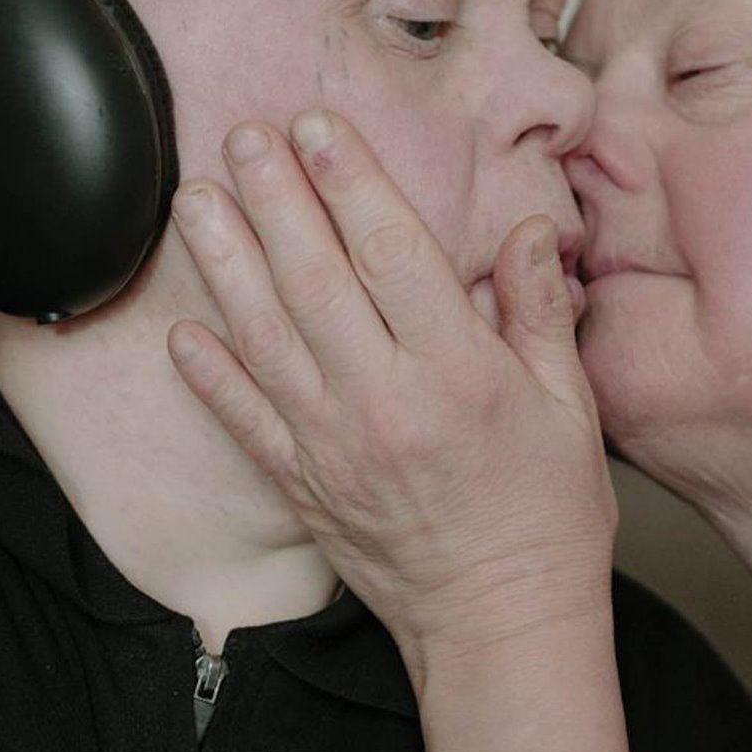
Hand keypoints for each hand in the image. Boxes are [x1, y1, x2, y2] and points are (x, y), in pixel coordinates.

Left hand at [167, 112, 615, 671]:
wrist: (500, 623)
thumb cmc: (546, 519)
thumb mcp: (570, 408)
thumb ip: (538, 314)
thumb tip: (525, 232)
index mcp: (460, 375)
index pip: (395, 255)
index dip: (352, 183)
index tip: (320, 128)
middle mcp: (388, 403)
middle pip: (316, 281)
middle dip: (276, 199)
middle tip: (244, 137)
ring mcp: (335, 446)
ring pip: (266, 336)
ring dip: (224, 264)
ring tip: (194, 201)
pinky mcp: (303, 484)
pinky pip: (244, 419)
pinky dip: (210, 374)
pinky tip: (181, 328)